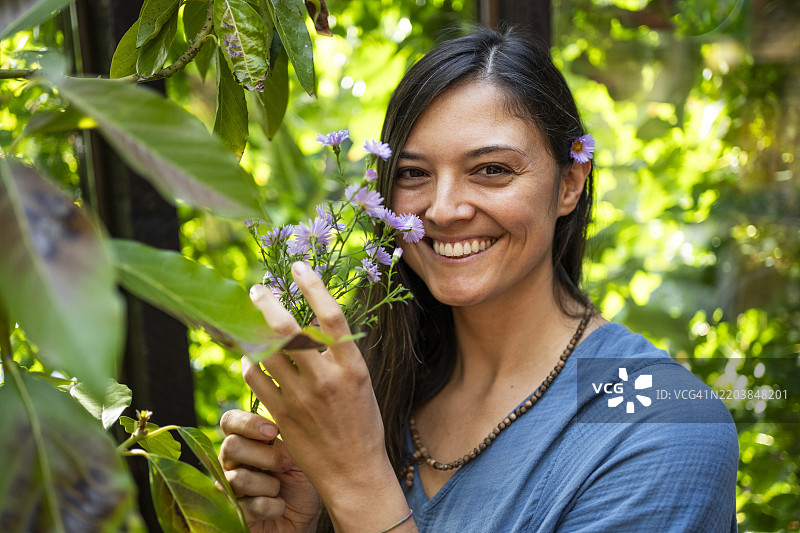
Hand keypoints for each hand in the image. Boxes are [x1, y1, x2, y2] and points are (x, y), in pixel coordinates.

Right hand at [219, 409, 320, 532]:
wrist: (307, 515)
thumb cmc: (302, 479)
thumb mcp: (298, 452)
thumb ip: (281, 436)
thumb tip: (274, 421)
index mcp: (245, 441)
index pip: (230, 421)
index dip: (248, 423)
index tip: (274, 432)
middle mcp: (230, 462)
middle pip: (231, 446)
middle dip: (265, 456)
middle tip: (286, 465)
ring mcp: (228, 488)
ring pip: (239, 478)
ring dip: (271, 485)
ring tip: (281, 489)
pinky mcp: (233, 513)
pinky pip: (251, 505)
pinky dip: (274, 507)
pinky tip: (279, 507)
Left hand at [244, 261, 412, 531]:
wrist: (353, 472)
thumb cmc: (361, 424)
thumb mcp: (361, 383)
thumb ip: (339, 354)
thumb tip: (314, 320)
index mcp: (352, 368)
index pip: (332, 317)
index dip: (314, 287)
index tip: (300, 267)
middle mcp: (326, 380)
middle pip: (290, 330)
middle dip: (268, 304)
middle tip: (257, 290)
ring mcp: (301, 398)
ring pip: (266, 353)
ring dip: (251, 331)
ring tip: (246, 321)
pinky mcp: (281, 415)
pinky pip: (255, 380)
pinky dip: (248, 363)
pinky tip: (249, 356)